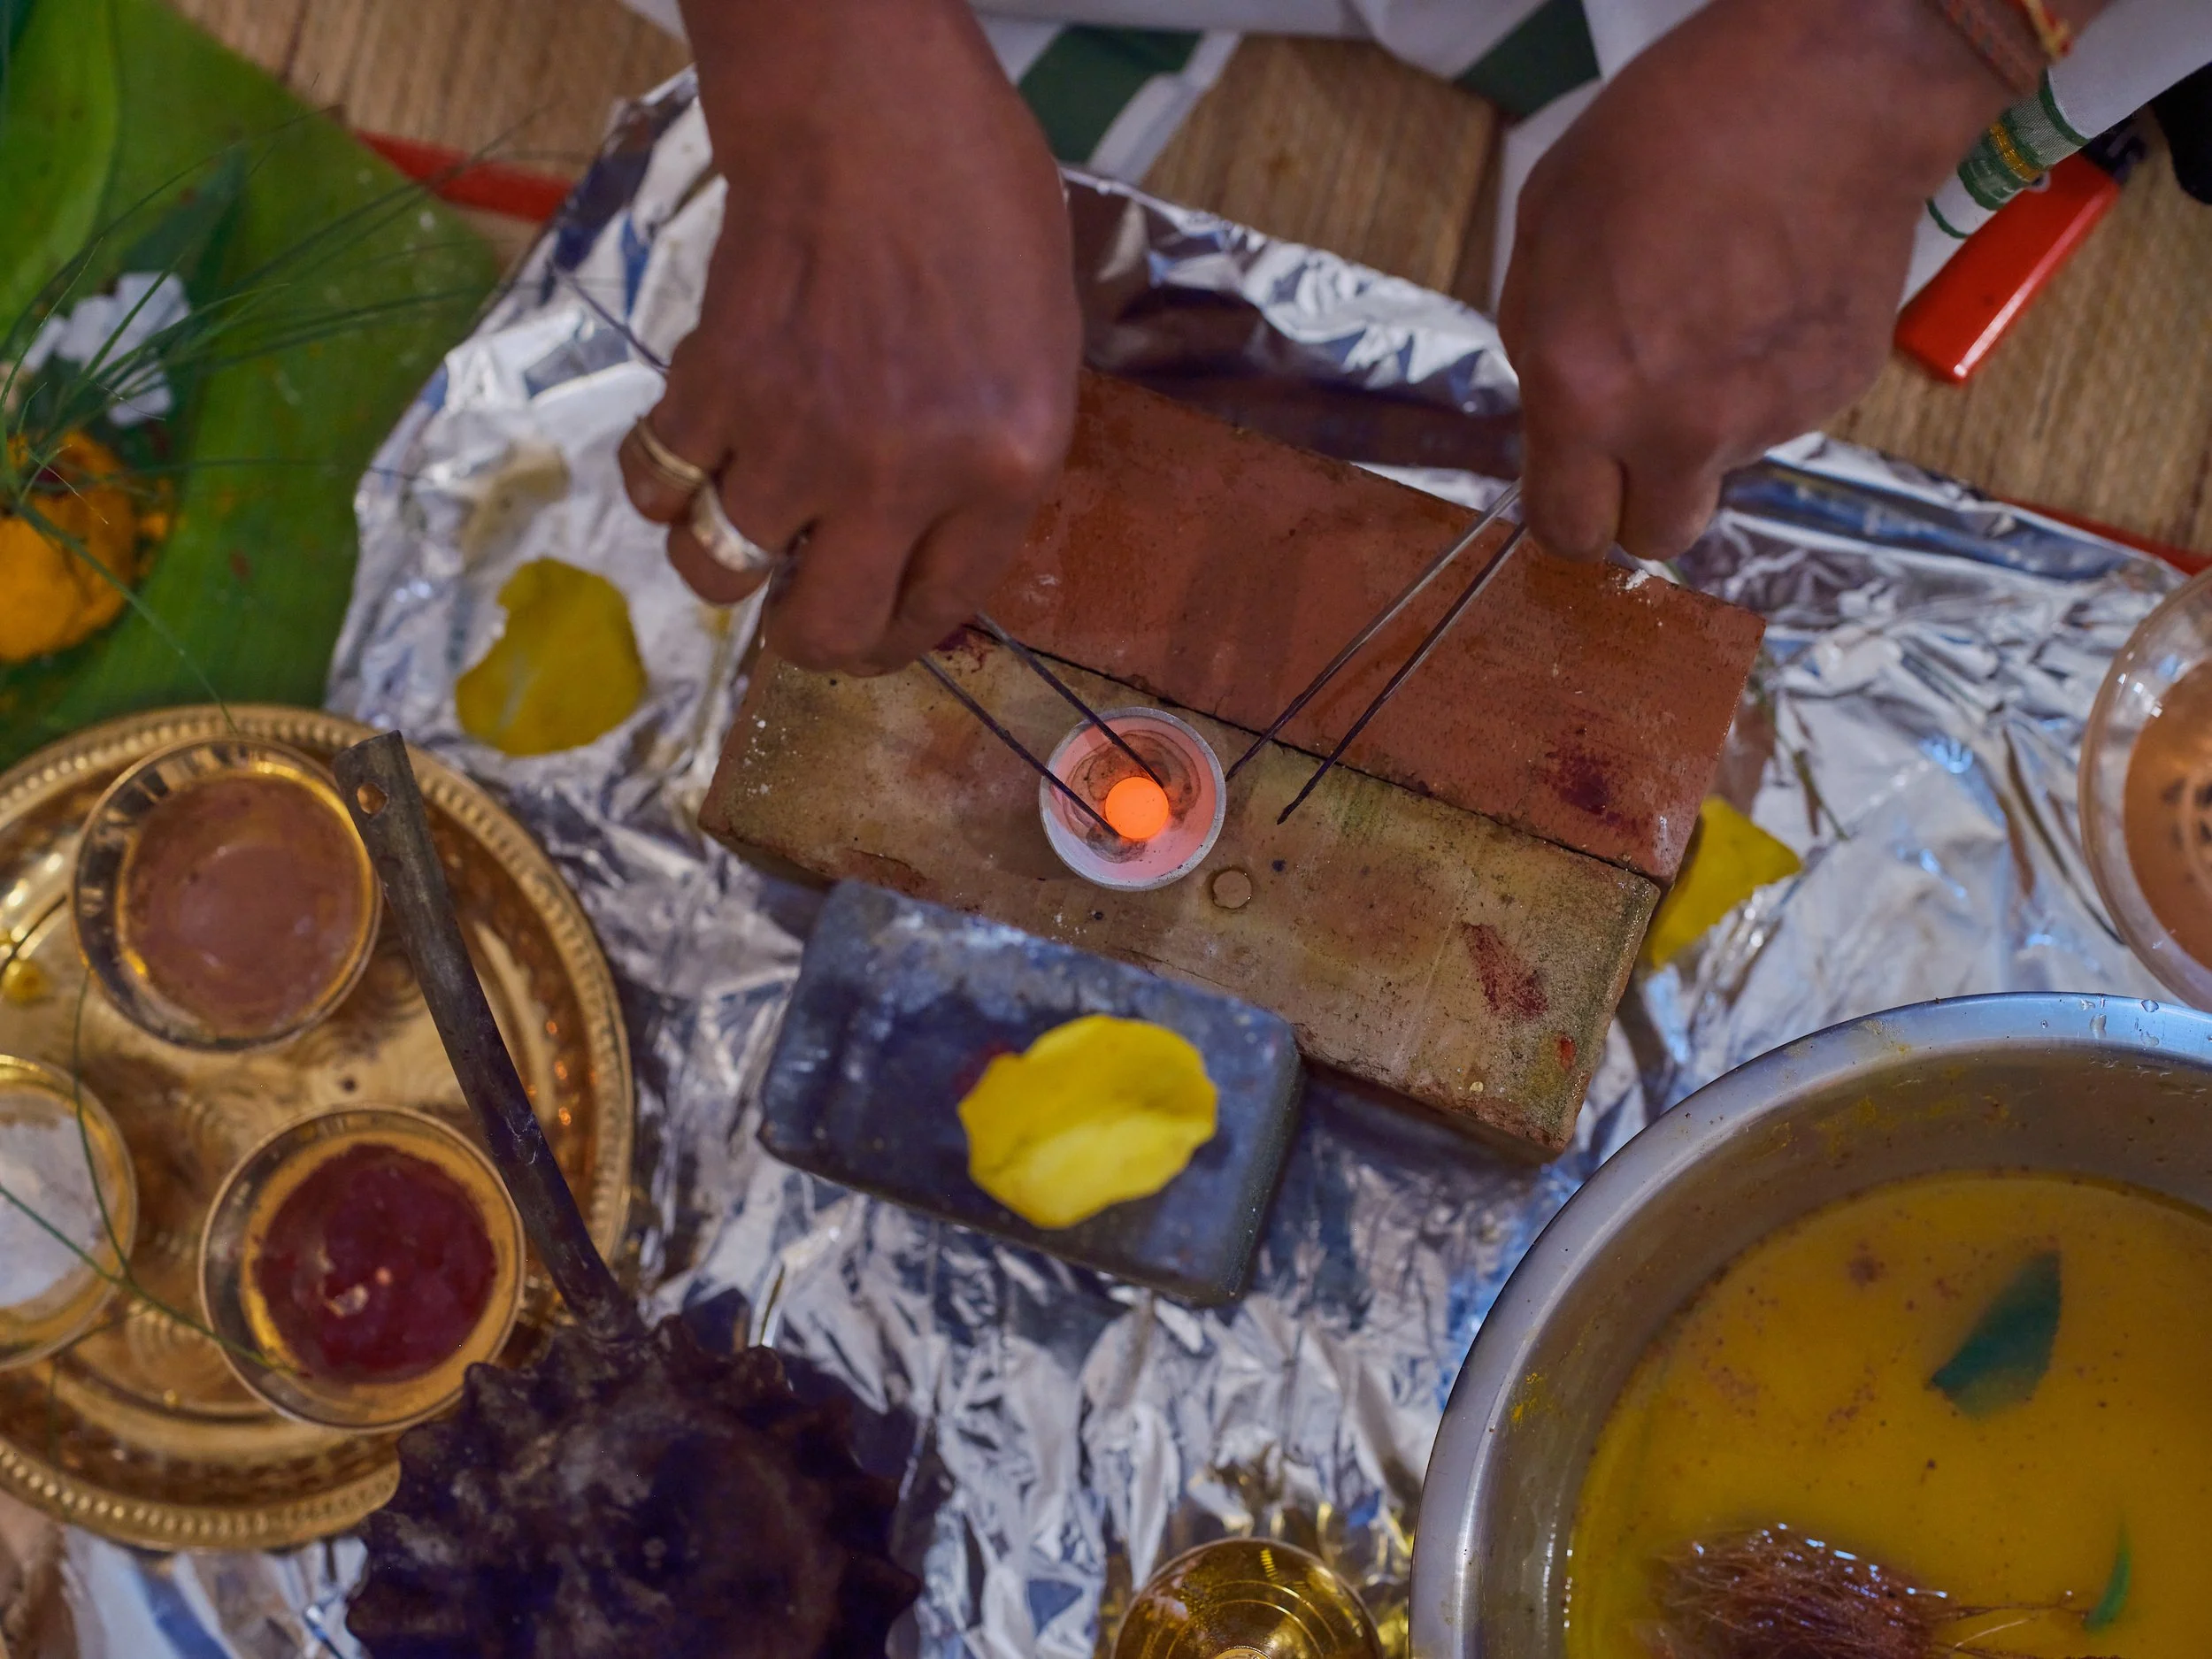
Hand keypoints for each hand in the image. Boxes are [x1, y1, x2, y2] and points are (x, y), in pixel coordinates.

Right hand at [622, 0, 1080, 671]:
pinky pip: (657, 483)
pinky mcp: (715, 384)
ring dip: (722, 556)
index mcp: (1006, 465)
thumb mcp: (1040, 349)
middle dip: (809, 636)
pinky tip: (691, 453)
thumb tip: (935, 543)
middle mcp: (902, 471)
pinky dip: (662, 481)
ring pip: (720, 566)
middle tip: (800, 607)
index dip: (898, 636)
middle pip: (826, 627)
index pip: (940, 606)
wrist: (870, 108)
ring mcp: (799, 432)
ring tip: (737, 521)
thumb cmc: (975, 205)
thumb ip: (994, 460)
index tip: (876, 629)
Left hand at [1498, 0, 2020, 561]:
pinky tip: (1766, 297)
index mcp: (1584, 395)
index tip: (1576, 491)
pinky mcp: (1833, 393)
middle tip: (1637, 440)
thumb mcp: (1546, 232)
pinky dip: (1768, 378)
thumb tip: (1553, 407)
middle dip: (1637, 501)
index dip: (1567, 514)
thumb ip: (1541, 342)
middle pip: (1652, 538)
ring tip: (1713, 314)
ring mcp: (1764, 418)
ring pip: (1719, 467)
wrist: (1824, 92)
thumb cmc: (1668, 137)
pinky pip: (1781, 417)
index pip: (1565, 529)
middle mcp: (1675, 428)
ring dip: (1707, 424)